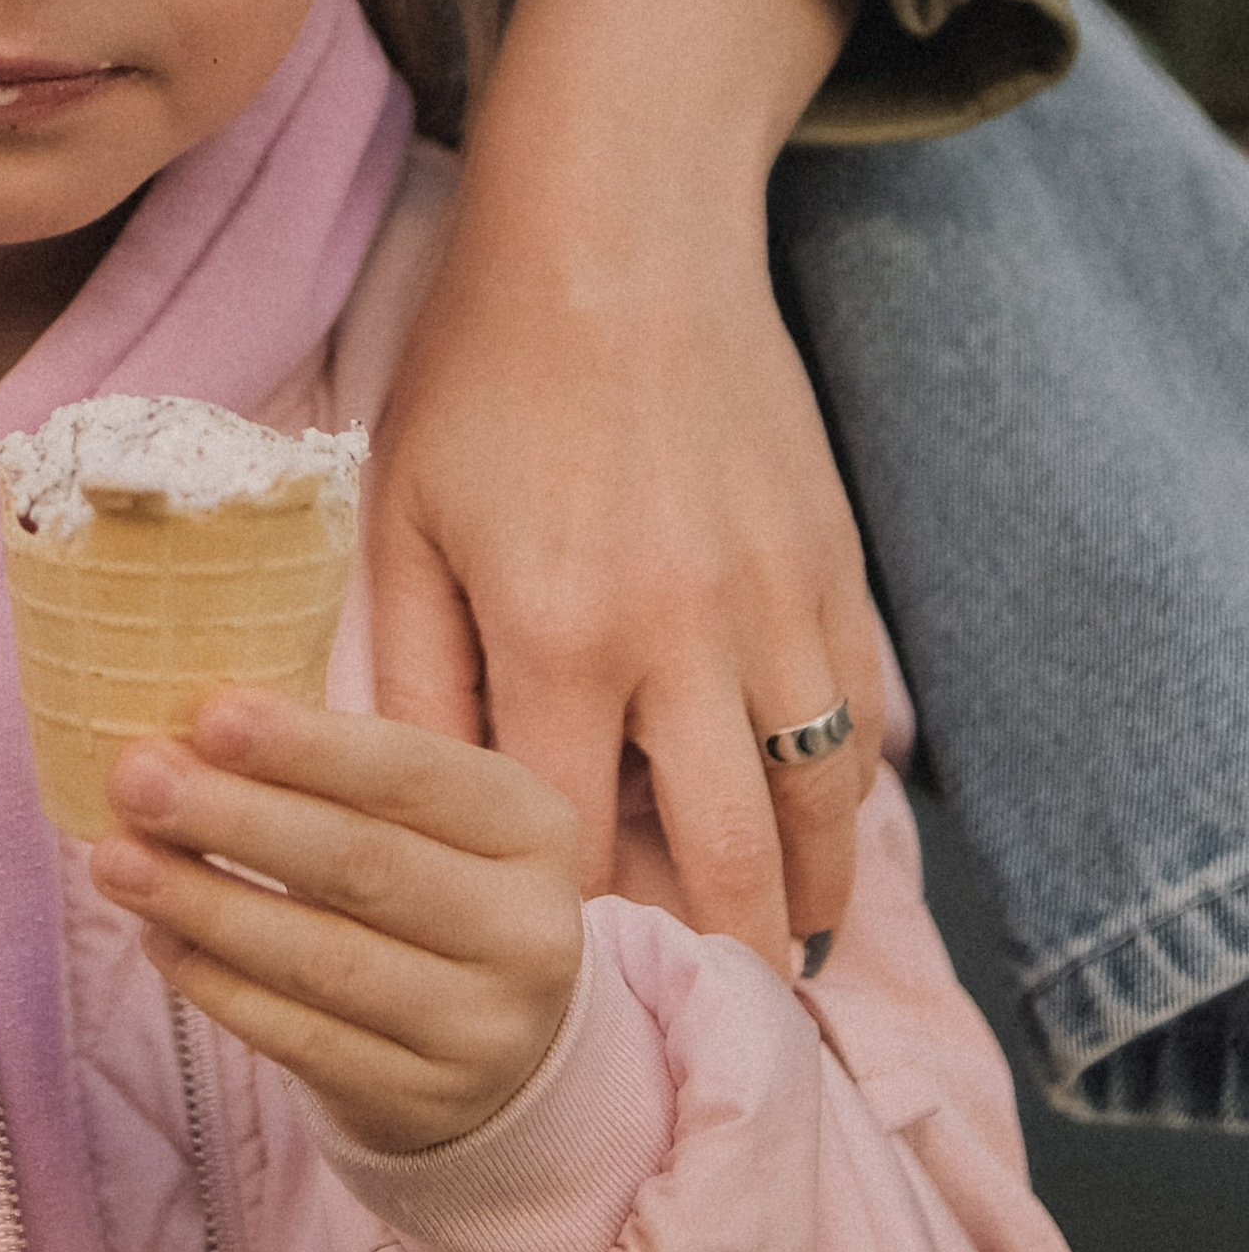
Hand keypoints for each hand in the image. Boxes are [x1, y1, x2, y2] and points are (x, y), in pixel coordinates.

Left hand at [92, 691, 583, 1157]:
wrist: (501, 1048)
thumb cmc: (431, 885)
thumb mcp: (427, 816)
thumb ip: (333, 767)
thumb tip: (186, 725)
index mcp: (532, 827)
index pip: (412, 774)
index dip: (308, 746)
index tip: (208, 715)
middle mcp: (527, 930)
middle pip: (363, 865)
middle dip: (236, 818)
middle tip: (135, 778)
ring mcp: (481, 1028)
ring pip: (322, 960)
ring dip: (205, 904)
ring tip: (116, 859)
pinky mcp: (420, 1100)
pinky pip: (298, 1039)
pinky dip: (217, 985)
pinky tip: (158, 938)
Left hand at [375, 0, 881, 975]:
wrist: (619, 228)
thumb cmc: (482, 367)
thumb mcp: (401, 514)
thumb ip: (409, 672)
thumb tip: (392, 812)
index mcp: (557, 632)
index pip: (569, 848)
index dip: (559, 934)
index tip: (542, 986)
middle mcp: (682, 636)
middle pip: (723, 864)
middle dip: (706, 963)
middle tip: (685, 1023)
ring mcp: (775, 602)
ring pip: (815, 810)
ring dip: (796, 902)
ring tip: (762, 956)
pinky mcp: (834, 563)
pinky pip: (860, 722)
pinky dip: (844, 801)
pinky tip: (810, 837)